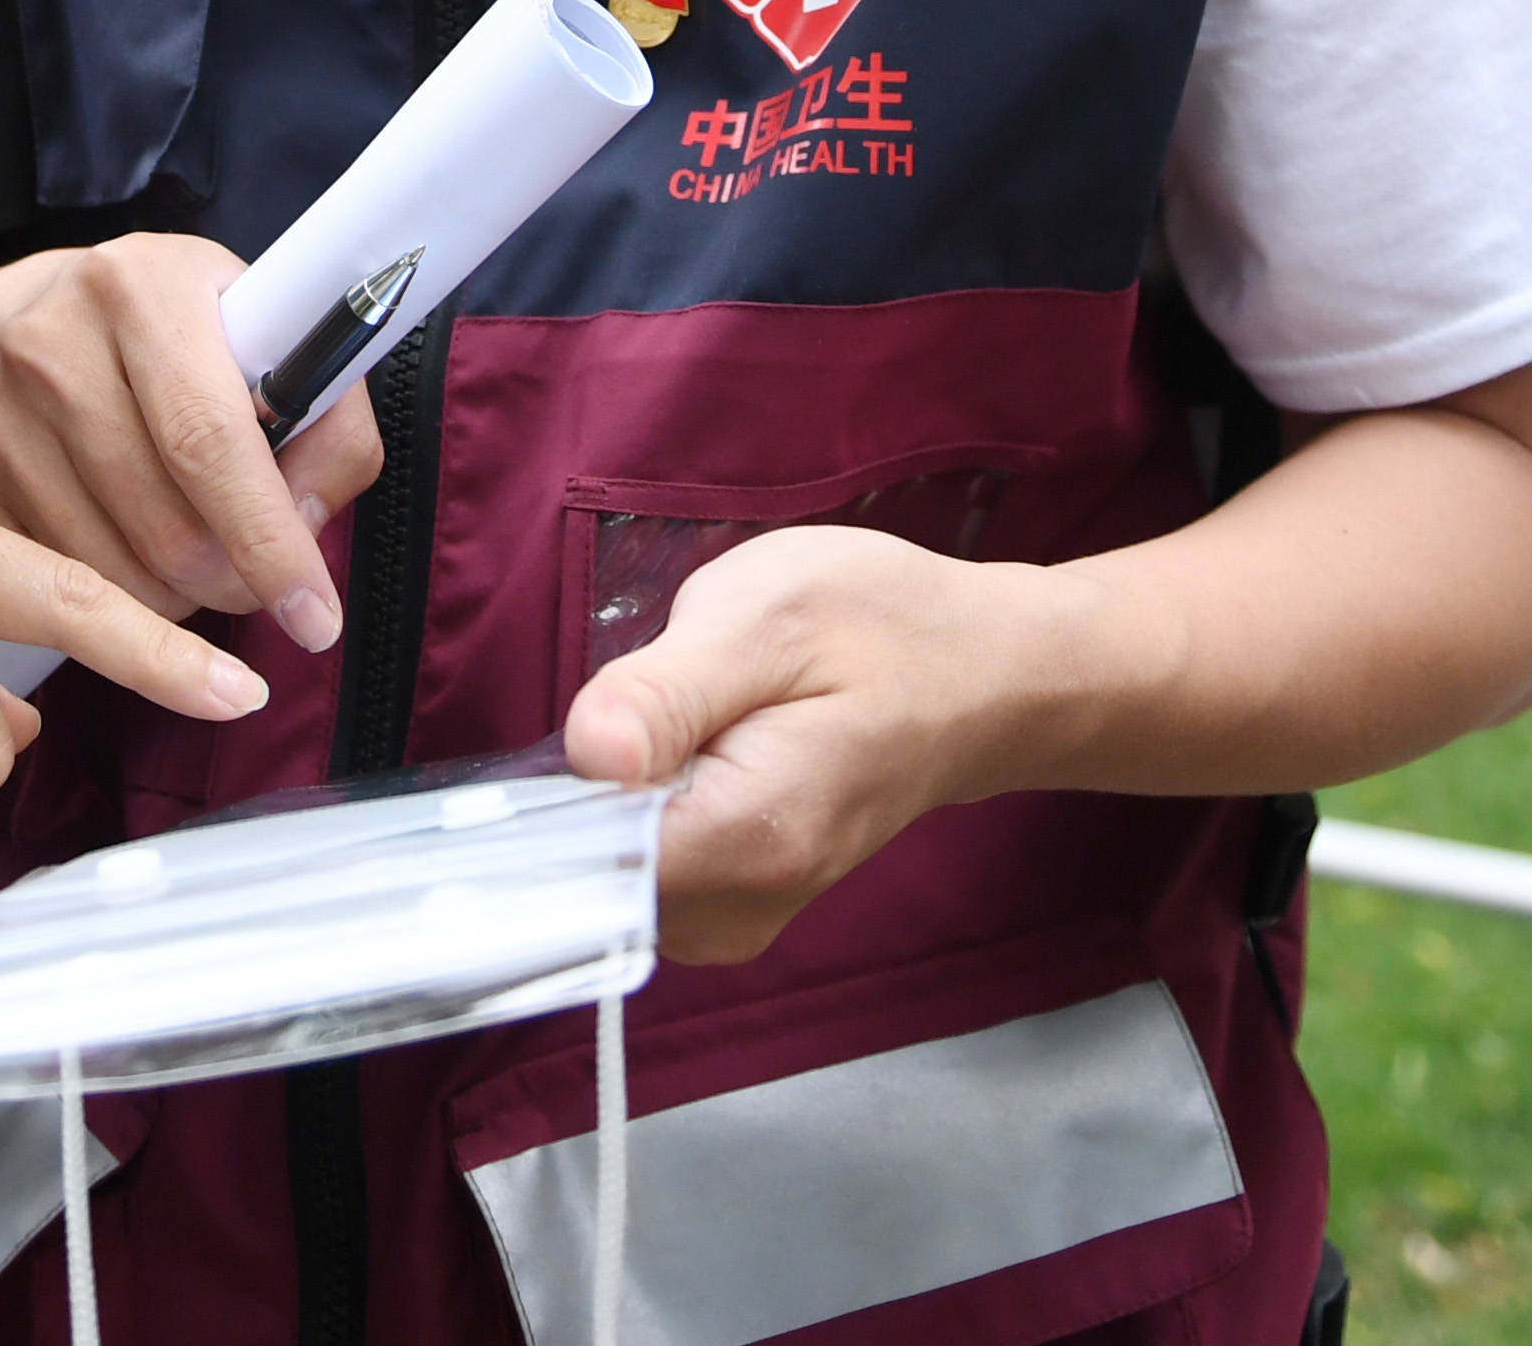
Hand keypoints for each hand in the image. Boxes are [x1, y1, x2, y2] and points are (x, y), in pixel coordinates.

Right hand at [0, 236, 382, 651]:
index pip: (210, 439)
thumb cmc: (172, 337)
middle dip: (232, 582)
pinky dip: (110, 602)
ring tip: (192, 555)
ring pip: (112, 573)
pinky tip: (129, 554)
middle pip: (165, 525)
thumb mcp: (263, 338)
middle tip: (255, 581)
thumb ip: (324, 425)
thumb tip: (305, 525)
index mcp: (139, 288)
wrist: (29, 320)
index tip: (317, 616)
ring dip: (175, 598)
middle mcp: (49, 341)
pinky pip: (52, 585)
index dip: (270, 540)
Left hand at [557, 525, 1089, 964]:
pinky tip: (699, 748)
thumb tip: (586, 754)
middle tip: (670, 697)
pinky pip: (638, 869)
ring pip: (604, 872)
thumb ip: (666, 691)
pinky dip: (641, 807)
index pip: (578, 866)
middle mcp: (740, 909)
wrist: (982, 677)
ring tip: (699, 715)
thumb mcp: (766, 615)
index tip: (594, 725)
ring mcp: (738, 916)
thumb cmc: (882, 628)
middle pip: (582, 871)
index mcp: (747, 842)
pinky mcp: (734, 902)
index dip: (549, 795)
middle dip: (585, 783)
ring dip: (616, 791)